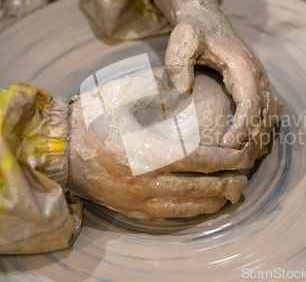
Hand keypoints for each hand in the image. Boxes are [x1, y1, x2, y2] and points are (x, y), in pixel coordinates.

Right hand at [67, 88, 247, 219]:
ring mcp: (139, 200)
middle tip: (246, 175)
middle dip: (228, 182)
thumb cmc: (93, 120)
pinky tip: (207, 205)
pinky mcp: (133, 210)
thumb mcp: (122, 98)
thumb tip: (185, 90)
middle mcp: (146, 181)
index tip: (243, 156)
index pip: (199, 161)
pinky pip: (172, 216)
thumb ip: (156, 94)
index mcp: (147, 152)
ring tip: (234, 191)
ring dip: (216, 199)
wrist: (60, 152)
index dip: (226, 161)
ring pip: (189, 206)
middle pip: (200, 187)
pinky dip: (195, 211)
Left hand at [153, 0, 273, 148]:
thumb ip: (178, 63)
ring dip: (258, 134)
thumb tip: (183, 92)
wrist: (207, 16)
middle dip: (253, 137)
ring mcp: (259, 79)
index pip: (251, 104)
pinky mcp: (255, 84)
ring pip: (268, 114)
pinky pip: (264, 110)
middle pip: (265, 113)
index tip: (227, 144)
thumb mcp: (182, 40)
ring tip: (239, 155)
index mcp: (243, 66)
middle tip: (233, 158)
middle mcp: (257, 74)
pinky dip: (258, 127)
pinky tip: (243, 141)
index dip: (243, 127)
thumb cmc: (193, 30)